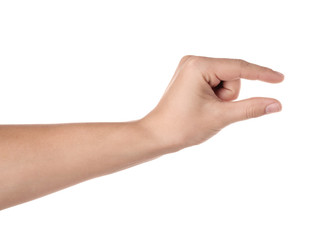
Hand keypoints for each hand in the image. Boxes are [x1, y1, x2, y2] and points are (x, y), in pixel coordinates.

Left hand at [142, 55, 283, 150]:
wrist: (158, 135)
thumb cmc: (182, 126)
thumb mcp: (220, 116)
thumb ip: (250, 108)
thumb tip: (275, 104)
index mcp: (198, 66)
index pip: (239, 68)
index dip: (262, 74)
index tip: (280, 78)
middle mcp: (193, 61)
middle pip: (231, 76)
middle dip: (228, 96)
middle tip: (211, 109)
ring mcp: (191, 68)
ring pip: (225, 81)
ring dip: (222, 98)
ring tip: (204, 109)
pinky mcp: (190, 76)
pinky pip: (215, 83)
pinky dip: (216, 96)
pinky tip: (201, 106)